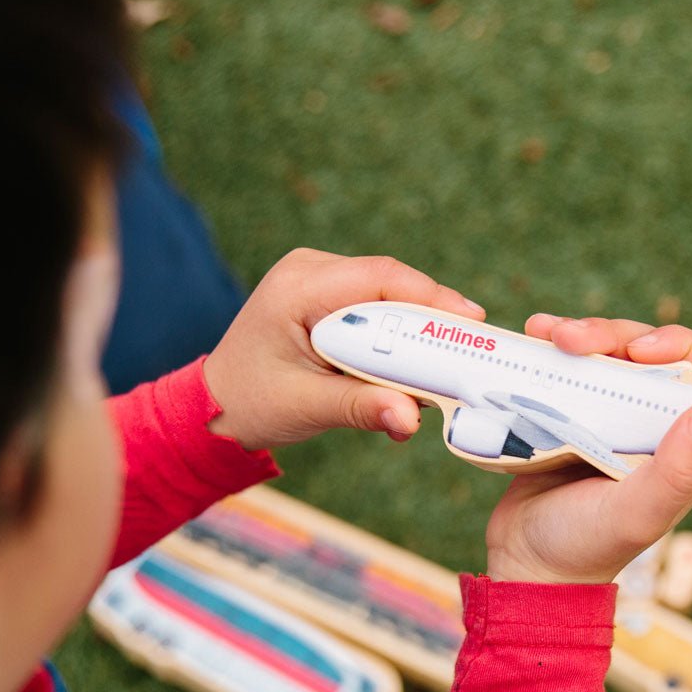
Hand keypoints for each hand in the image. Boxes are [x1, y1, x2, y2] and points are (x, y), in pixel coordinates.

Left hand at [202, 250, 483, 450]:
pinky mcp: (329, 297)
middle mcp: (310, 271)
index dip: (431, 297)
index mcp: (298, 287)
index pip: (380, 278)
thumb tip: (411, 420)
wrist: (216, 406)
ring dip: (419, 329)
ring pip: (389, 295)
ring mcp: (319, 280)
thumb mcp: (307, 407)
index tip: (471, 321)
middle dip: (434, 316)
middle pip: (391, 283)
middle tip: (474, 346)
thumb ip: (362, 409)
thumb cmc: (253, 403)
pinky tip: (418, 364)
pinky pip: (377, 307)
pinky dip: (400, 335)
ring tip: (450, 362)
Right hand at [485, 314, 691, 584]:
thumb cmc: (585, 547)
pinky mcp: (573, 413)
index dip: (682, 348)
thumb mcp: (635, 516)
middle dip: (615, 335)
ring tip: (544, 333)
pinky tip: (534, 333)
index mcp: (684, 449)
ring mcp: (612, 418)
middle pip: (651, 354)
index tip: (642, 349)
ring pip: (612, 352)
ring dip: (583, 333)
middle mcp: (654, 428)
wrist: (524, 563)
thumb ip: (676, 474)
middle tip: (571, 339)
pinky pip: (573, 365)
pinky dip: (555, 343)